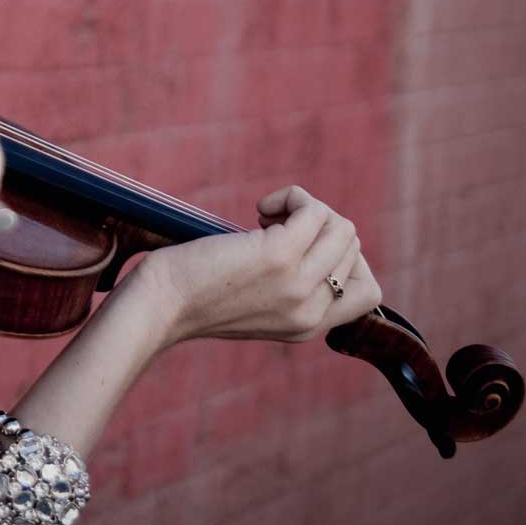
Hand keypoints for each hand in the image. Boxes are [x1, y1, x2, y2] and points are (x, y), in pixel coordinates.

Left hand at [120, 185, 382, 343]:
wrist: (158, 306)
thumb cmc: (192, 295)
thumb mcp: (256, 305)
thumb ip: (291, 287)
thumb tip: (320, 232)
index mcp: (308, 327)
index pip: (368, 293)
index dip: (344, 260)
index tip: (303, 248)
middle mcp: (311, 311)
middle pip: (353, 248)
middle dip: (320, 227)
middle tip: (274, 229)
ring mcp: (299, 284)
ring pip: (341, 227)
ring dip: (307, 209)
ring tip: (267, 219)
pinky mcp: (279, 255)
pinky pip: (313, 209)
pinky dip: (291, 196)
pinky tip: (259, 208)